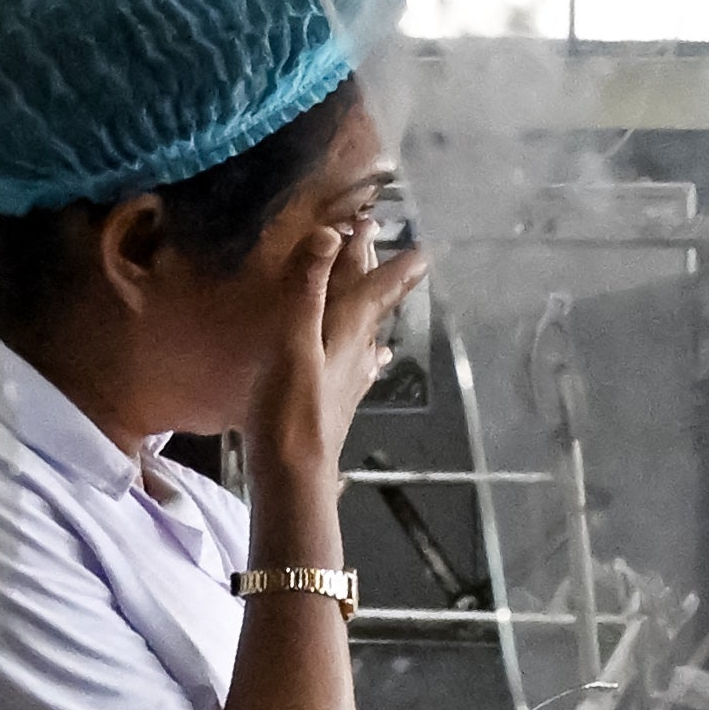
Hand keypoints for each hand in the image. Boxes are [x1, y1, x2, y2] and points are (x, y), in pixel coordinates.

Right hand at [247, 219, 431, 485]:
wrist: (294, 475)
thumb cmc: (290, 409)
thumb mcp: (291, 342)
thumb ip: (307, 289)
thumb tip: (331, 234)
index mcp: (346, 330)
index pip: (376, 286)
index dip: (394, 261)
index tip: (418, 239)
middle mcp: (356, 349)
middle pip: (369, 299)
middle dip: (372, 265)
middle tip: (374, 235)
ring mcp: (349, 376)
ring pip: (365, 326)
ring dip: (368, 299)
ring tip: (375, 281)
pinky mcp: (339, 399)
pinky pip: (360, 360)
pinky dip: (368, 347)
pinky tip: (377, 354)